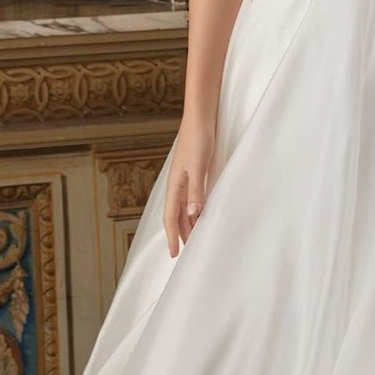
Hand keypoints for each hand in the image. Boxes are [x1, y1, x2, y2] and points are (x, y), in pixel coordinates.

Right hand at [164, 120, 214, 257]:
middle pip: (177, 216)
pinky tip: (203, 216)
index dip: (172, 236)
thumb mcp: (198, 167)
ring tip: (197, 239)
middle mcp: (178, 185)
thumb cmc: (198, 141)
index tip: (174, 254)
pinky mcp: (195, 174)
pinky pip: (193, 199)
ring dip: (189, 224)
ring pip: (185, 209)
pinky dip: (196, 211)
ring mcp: (186, 180)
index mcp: (175, 185)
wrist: (201, 120)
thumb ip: (196, 190)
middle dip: (181, 234)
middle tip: (189, 253)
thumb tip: (193, 213)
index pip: (171, 217)